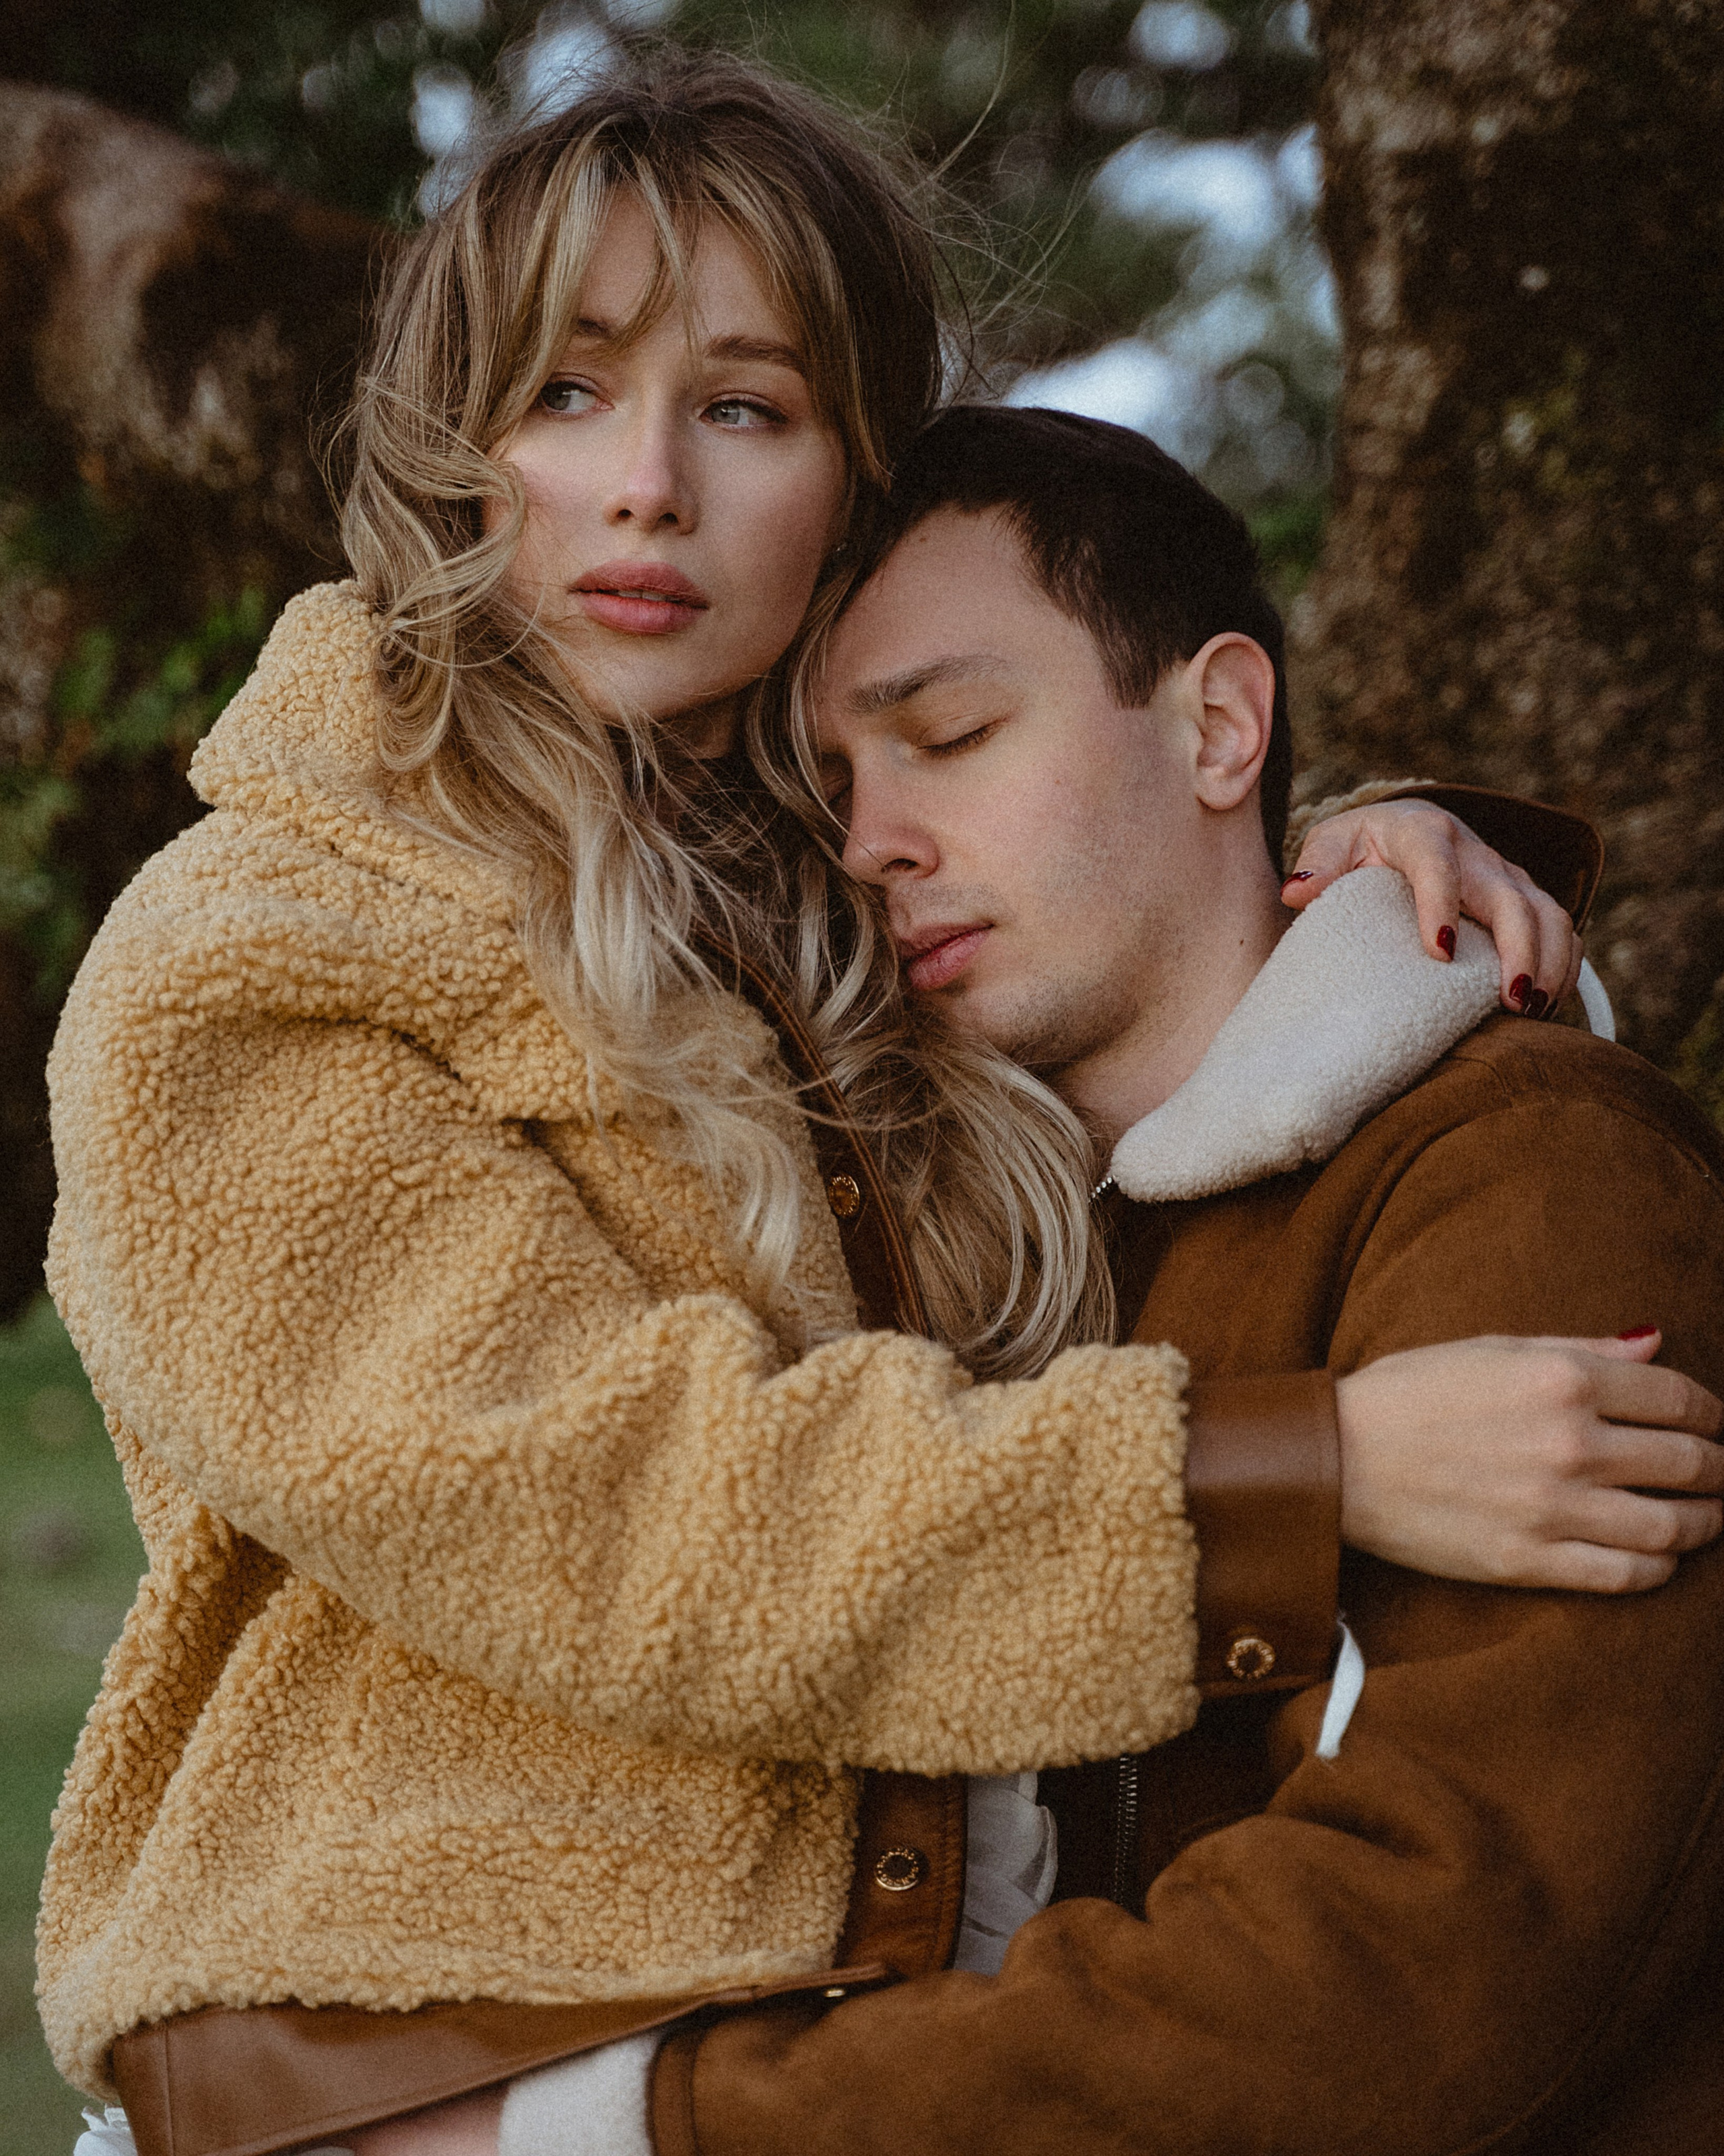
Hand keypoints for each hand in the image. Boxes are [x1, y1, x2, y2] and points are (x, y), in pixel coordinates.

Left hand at [1284, 799, 1581, 1016]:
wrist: (1407, 829)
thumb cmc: (1362, 846)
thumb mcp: (1333, 844)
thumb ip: (1318, 865)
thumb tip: (1297, 891)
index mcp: (1423, 833)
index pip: (1436, 865)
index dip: (1441, 905)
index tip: (1440, 953)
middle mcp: (1476, 853)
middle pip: (1512, 899)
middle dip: (1518, 950)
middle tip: (1509, 1001)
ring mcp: (1508, 877)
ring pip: (1549, 916)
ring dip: (1549, 964)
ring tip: (1531, 1011)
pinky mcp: (1528, 900)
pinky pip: (1562, 932)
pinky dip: (1563, 969)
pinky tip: (1545, 1008)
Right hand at [1336, 1331, 1723, 1591]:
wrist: (1338, 1457)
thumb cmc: (1411, 1392)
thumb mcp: (1493, 1347)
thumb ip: (1582, 1348)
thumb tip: (1655, 1343)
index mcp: (1562, 1379)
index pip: (1680, 1400)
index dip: (1715, 1414)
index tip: (1717, 1424)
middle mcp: (1569, 1443)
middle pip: (1689, 1463)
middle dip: (1721, 1468)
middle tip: (1723, 1472)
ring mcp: (1552, 1508)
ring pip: (1672, 1527)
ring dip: (1706, 1523)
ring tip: (1709, 1518)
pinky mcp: (1529, 1561)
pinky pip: (1626, 1574)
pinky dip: (1660, 1568)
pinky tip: (1661, 1556)